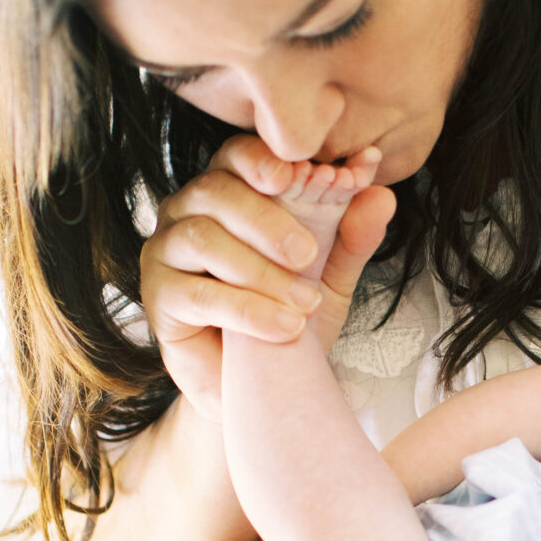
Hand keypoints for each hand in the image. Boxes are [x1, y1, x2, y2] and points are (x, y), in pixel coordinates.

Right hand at [141, 134, 394, 420]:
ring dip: (260, 271)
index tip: (298, 176)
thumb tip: (382, 195)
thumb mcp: (329, 275)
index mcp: (229, 190)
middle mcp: (189, 210)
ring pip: (203, 238)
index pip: (237, 155)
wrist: (259, 385)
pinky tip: (283, 327)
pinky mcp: (158, 296)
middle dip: (268, 220)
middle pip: (216, 191)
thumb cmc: (287, 315)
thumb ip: (351, 236)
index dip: (263, 160)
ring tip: (304, 303)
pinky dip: (247, 309)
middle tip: (308, 255)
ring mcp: (166, 251)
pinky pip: (197, 293)